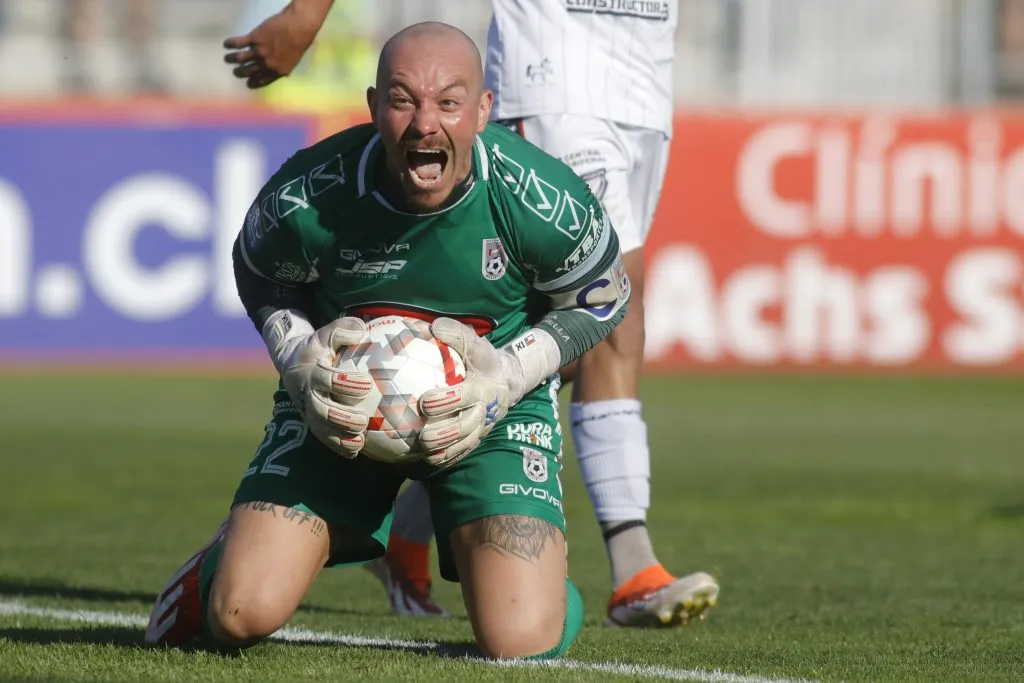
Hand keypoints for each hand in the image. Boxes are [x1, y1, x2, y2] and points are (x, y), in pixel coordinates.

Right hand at [223, 0, 330, 88]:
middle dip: (240, 73)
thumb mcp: (293, 61)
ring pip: (240, 58)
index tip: (248, 83)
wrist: (298, 27)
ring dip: (232, 59)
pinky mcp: (255, 38)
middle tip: (236, 72)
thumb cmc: (300, 42)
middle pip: (248, 71)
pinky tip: (226, 44)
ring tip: (228, 59)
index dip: (253, 82)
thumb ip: (282, 68)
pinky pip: (239, 43)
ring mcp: (260, 50)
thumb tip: (277, 72)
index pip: (261, 80)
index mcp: (277, 71)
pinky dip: (231, 44)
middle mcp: (267, 63)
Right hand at [277, 316, 373, 457]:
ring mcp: (308, 412)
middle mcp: (307, 395)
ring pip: (321, 430)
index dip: (344, 383)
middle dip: (341, 418)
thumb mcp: (326, 333)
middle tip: (363, 421)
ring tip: (360, 441)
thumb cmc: (319, 347)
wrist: (294, 364)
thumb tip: (362, 330)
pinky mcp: (312, 424)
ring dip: (339, 437)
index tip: (367, 383)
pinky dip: (338, 447)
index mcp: (310, 372)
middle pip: (320, 410)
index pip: (325, 379)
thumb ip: (343, 330)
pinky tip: (356, 452)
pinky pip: (324, 439)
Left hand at [417, 318, 517, 467]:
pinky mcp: (478, 437)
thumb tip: (433, 327)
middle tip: (423, 436)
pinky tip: (430, 461)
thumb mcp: (475, 343)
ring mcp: (482, 427)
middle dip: (445, 433)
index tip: (425, 401)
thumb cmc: (482, 359)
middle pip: (466, 426)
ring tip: (425, 454)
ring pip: (465, 443)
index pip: (465, 396)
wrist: (506, 380)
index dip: (446, 400)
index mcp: (483, 387)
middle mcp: (484, 410)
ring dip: (446, 450)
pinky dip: (449, 457)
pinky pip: (464, 451)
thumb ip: (456, 334)